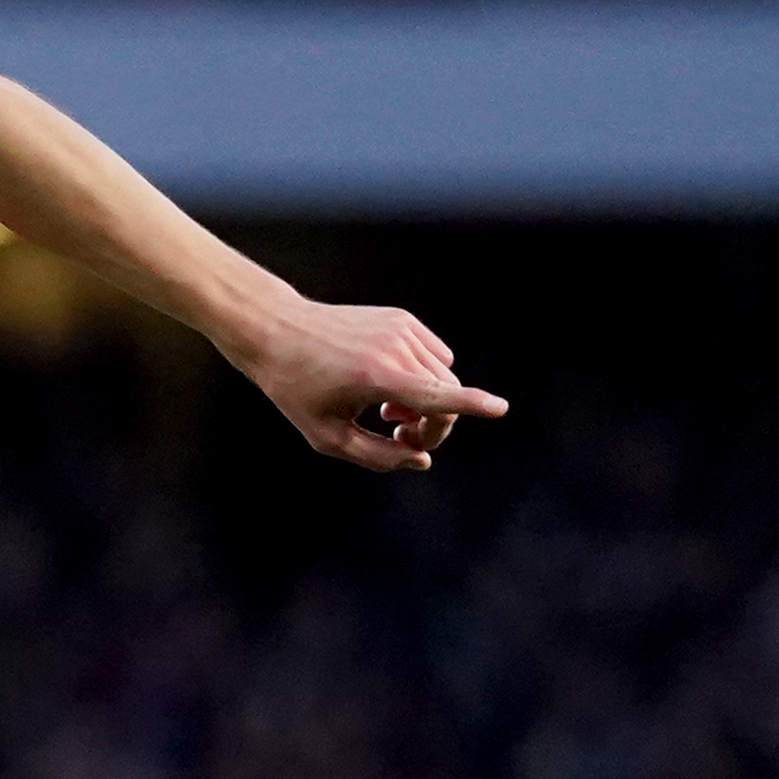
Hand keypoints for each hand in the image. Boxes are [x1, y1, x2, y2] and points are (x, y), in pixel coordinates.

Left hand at [243, 298, 507, 474]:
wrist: (278, 331)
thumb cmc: (297, 390)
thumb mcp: (328, 436)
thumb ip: (378, 456)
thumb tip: (423, 460)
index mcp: (377, 378)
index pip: (434, 395)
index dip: (472, 405)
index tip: (500, 408)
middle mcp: (395, 347)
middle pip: (446, 397)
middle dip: (434, 426)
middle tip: (399, 435)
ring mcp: (401, 328)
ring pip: (444, 377)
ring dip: (427, 402)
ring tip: (387, 410)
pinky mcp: (402, 318)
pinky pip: (435, 356)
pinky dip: (424, 376)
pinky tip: (389, 385)